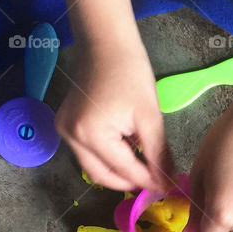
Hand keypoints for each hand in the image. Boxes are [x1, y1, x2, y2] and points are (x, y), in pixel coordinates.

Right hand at [55, 34, 173, 191]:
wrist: (105, 44)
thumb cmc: (129, 72)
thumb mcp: (150, 115)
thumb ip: (158, 154)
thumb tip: (167, 181)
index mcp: (91, 134)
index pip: (124, 170)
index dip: (147, 181)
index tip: (167, 187)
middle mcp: (72, 138)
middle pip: (103, 176)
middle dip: (130, 182)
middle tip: (155, 182)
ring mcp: (65, 132)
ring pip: (94, 168)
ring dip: (119, 171)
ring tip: (144, 167)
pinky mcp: (66, 126)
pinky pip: (88, 153)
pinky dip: (109, 158)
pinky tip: (128, 151)